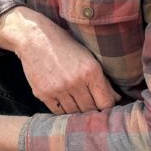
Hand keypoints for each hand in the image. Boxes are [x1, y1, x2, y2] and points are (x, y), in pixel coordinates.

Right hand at [0, 6, 119, 114]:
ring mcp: (58, 89)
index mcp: (91, 71)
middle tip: (90, 103)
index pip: (106, 102)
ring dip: (76, 109)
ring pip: (74, 112)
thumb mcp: (88, 57)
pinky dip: (62, 109)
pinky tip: (63, 99)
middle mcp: (75, 82)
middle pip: (90, 110)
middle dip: (92, 108)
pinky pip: (58, 112)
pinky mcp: (43, 94)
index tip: (104, 105)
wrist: (34, 38)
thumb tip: (116, 99)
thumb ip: (103, 79)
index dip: (107, 106)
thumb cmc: (65, 45)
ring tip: (75, 100)